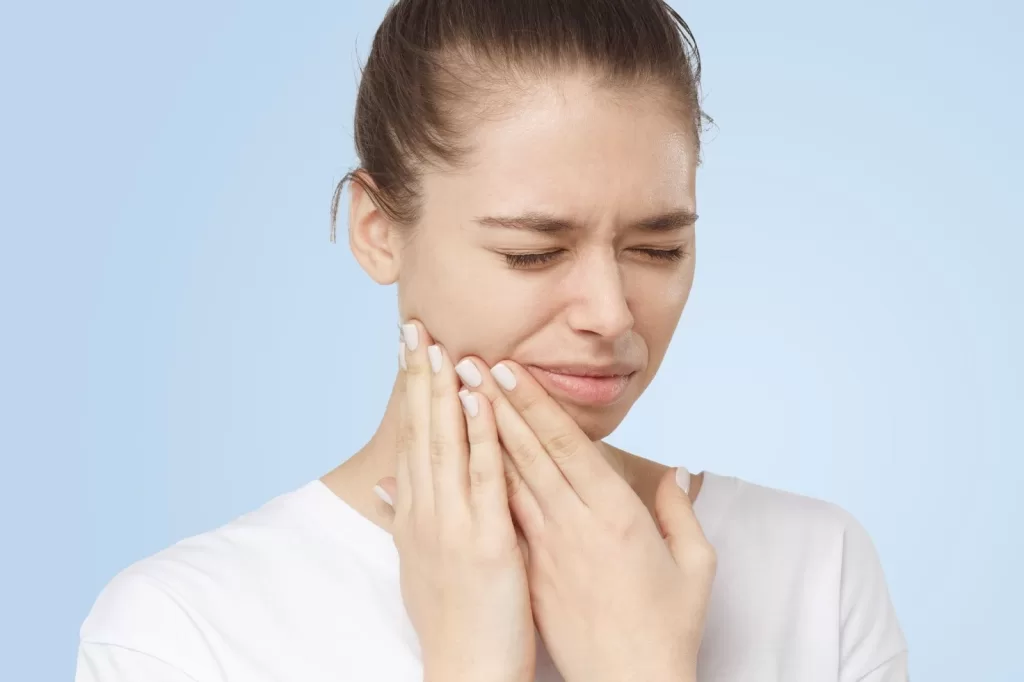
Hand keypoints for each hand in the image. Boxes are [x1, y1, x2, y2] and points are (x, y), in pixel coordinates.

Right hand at [376, 321, 534, 681]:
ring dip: (442, 392)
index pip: (410, 438)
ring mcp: (452, 523)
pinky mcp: (484, 540)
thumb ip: (401, 516)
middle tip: (413, 326)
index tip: (408, 349)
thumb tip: (382, 484)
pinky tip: (478, 397)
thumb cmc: (450, 617)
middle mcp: (426, 511)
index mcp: (415, 514)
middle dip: (417, 376)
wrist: (463, 669)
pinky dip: (479, 434)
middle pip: (420, 431)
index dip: (409, 391)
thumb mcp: (416, 562)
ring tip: (439, 344)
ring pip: (445, 444)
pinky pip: (483, 477)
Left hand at [456, 357, 715, 681]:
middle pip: (527, 454)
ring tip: (456, 399)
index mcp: (616, 516)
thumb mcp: (695, 566)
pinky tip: (458, 463)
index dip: (532, 404)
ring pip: (507, 482)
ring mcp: (546, 551)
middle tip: (467, 363)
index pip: (566, 446)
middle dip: (495, 405)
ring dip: (481, 436)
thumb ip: (682, 512)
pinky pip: (501, 521)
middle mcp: (574, 526)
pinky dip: (478, 487)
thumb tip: (677, 471)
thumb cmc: (667, 628)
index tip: (506, 369)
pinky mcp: (530, 573)